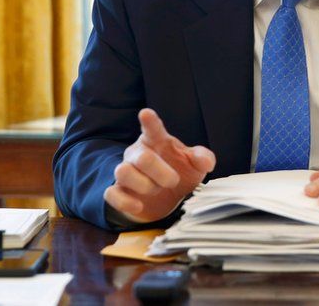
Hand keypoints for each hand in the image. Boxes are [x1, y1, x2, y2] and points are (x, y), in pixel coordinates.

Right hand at [104, 108, 215, 222]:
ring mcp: (126, 171)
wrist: (167, 198)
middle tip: (174, 181)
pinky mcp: (119, 191)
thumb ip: (202, 158)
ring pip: (123, 172)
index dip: (149, 121)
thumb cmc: (179, 172)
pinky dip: (125, 202)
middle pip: (141, 157)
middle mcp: (138, 153)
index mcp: (156, 141)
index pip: (152, 128)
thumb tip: (206, 162)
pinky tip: (139, 205)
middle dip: (159, 171)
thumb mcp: (195, 165)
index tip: (146, 113)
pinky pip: (112, 194)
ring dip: (144, 185)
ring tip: (156, 190)